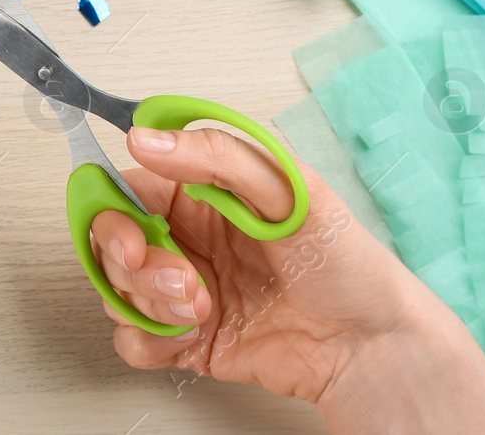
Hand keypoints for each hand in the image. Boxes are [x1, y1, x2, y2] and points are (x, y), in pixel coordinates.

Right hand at [95, 127, 484, 433]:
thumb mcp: (291, 188)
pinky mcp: (186, 338)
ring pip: (118, 291)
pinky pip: (135, 341)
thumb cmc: (347, 264)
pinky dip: (149, 343)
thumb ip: (215, 155)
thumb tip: (146, 137)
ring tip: (202, 308)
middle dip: (136, 265)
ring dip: (150, 304)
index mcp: (200, 191)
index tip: (133, 235)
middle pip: (112, 242)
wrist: (372, 347)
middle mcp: (186, 237)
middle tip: (180, 278)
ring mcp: (182, 289)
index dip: (112, 210)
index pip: (125, 187)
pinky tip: (185, 338)